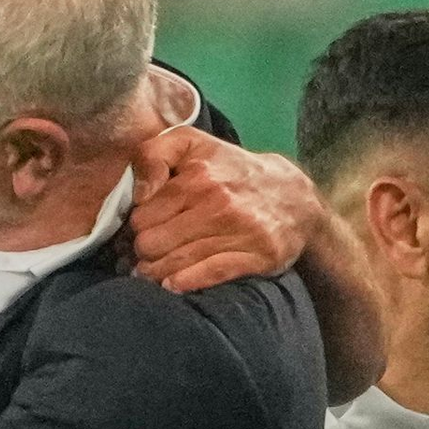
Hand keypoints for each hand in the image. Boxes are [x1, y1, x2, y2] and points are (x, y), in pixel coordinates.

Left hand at [128, 128, 324, 291]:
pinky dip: (185, 283)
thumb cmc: (231, 170)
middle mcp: (218, 203)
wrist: (293, 196)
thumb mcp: (191, 144)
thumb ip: (152, 155)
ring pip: (174, 263)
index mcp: (197, 176)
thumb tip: (138, 194)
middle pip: (151, 244)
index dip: (135, 227)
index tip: (140, 230)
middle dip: (142, 251)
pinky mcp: (257, 255)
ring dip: (155, 272)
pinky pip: (209, 273)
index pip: (141, 217)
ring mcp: (239, 231)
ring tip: (150, 272)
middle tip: (145, 252)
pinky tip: (172, 284)